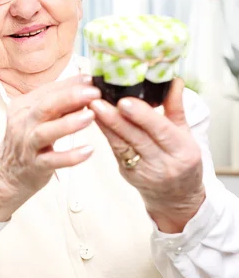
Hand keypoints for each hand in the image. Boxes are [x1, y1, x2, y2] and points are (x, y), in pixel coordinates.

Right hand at [0, 75, 99, 224]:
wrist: (7, 175)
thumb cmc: (28, 143)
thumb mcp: (38, 118)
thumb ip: (59, 104)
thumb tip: (86, 86)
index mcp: (23, 106)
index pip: (49, 90)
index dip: (71, 84)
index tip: (92, 79)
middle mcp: (22, 123)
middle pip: (45, 106)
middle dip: (70, 97)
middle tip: (94, 93)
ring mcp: (27, 145)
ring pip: (45, 131)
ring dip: (69, 123)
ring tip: (91, 116)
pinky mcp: (34, 165)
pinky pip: (52, 160)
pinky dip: (71, 156)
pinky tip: (88, 151)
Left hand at [91, 78, 205, 232]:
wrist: (176, 197)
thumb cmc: (182, 161)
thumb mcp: (185, 134)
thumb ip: (176, 108)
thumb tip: (173, 80)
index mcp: (182, 151)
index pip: (161, 131)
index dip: (142, 116)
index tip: (125, 102)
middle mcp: (163, 164)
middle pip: (137, 139)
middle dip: (116, 120)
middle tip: (98, 101)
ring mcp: (143, 171)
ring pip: (121, 146)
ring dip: (105, 125)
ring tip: (92, 106)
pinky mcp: (127, 173)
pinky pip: (115, 150)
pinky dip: (106, 133)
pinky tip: (96, 119)